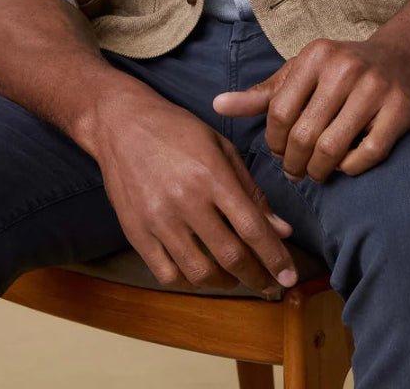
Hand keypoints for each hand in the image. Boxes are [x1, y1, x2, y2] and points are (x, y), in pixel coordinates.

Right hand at [91, 86, 297, 296]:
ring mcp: (157, 219)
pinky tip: (200, 271)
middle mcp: (185, 200)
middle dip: (256, 277)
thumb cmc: (177, 131)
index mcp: (211, 175)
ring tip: (235, 277)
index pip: (252, 227)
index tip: (289, 277)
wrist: (121, 123)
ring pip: (199, 272)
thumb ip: (252, 191)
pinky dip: (188, 281)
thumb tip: (282, 230)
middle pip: (230, 256)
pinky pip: (166, 274)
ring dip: (224, 283)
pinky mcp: (135, 232)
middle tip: (269, 285)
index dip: (275, 258)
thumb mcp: (221, 148)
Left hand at [213, 34, 409, 182]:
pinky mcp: (400, 109)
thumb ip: (262, 94)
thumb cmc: (341, 70)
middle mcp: (345, 68)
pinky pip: (366, 155)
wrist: (403, 57)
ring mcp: (375, 88)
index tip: (278, 152)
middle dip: (294, 163)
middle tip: (295, 171)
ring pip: (332, 148)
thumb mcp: (301, 73)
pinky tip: (344, 165)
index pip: (279, 112)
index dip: (274, 142)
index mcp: (315, 56)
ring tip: (316, 172)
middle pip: (304, 134)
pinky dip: (350, 168)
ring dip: (319, 171)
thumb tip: (217, 105)